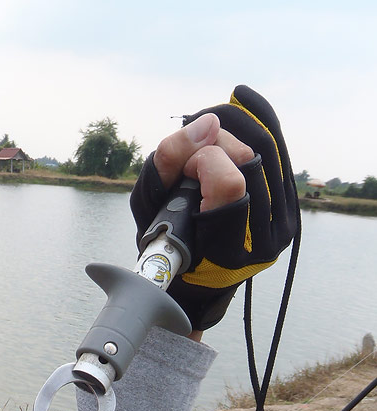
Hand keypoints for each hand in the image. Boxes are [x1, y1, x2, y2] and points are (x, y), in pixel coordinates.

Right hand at [131, 85, 298, 330]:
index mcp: (223, 250)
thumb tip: (208, 122)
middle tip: (195, 147)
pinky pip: (279, 152)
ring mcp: (282, 227)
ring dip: (236, 125)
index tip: (188, 167)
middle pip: (249, 157)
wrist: (202, 276)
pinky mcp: (291, 210)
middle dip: (217, 140)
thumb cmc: (168, 240)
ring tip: (210, 126)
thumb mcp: (149, 209)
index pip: (230, 185)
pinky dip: (258, 120)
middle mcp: (261, 242)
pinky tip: (240, 102)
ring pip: (267, 147)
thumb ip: (166, 165)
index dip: (205, 161)